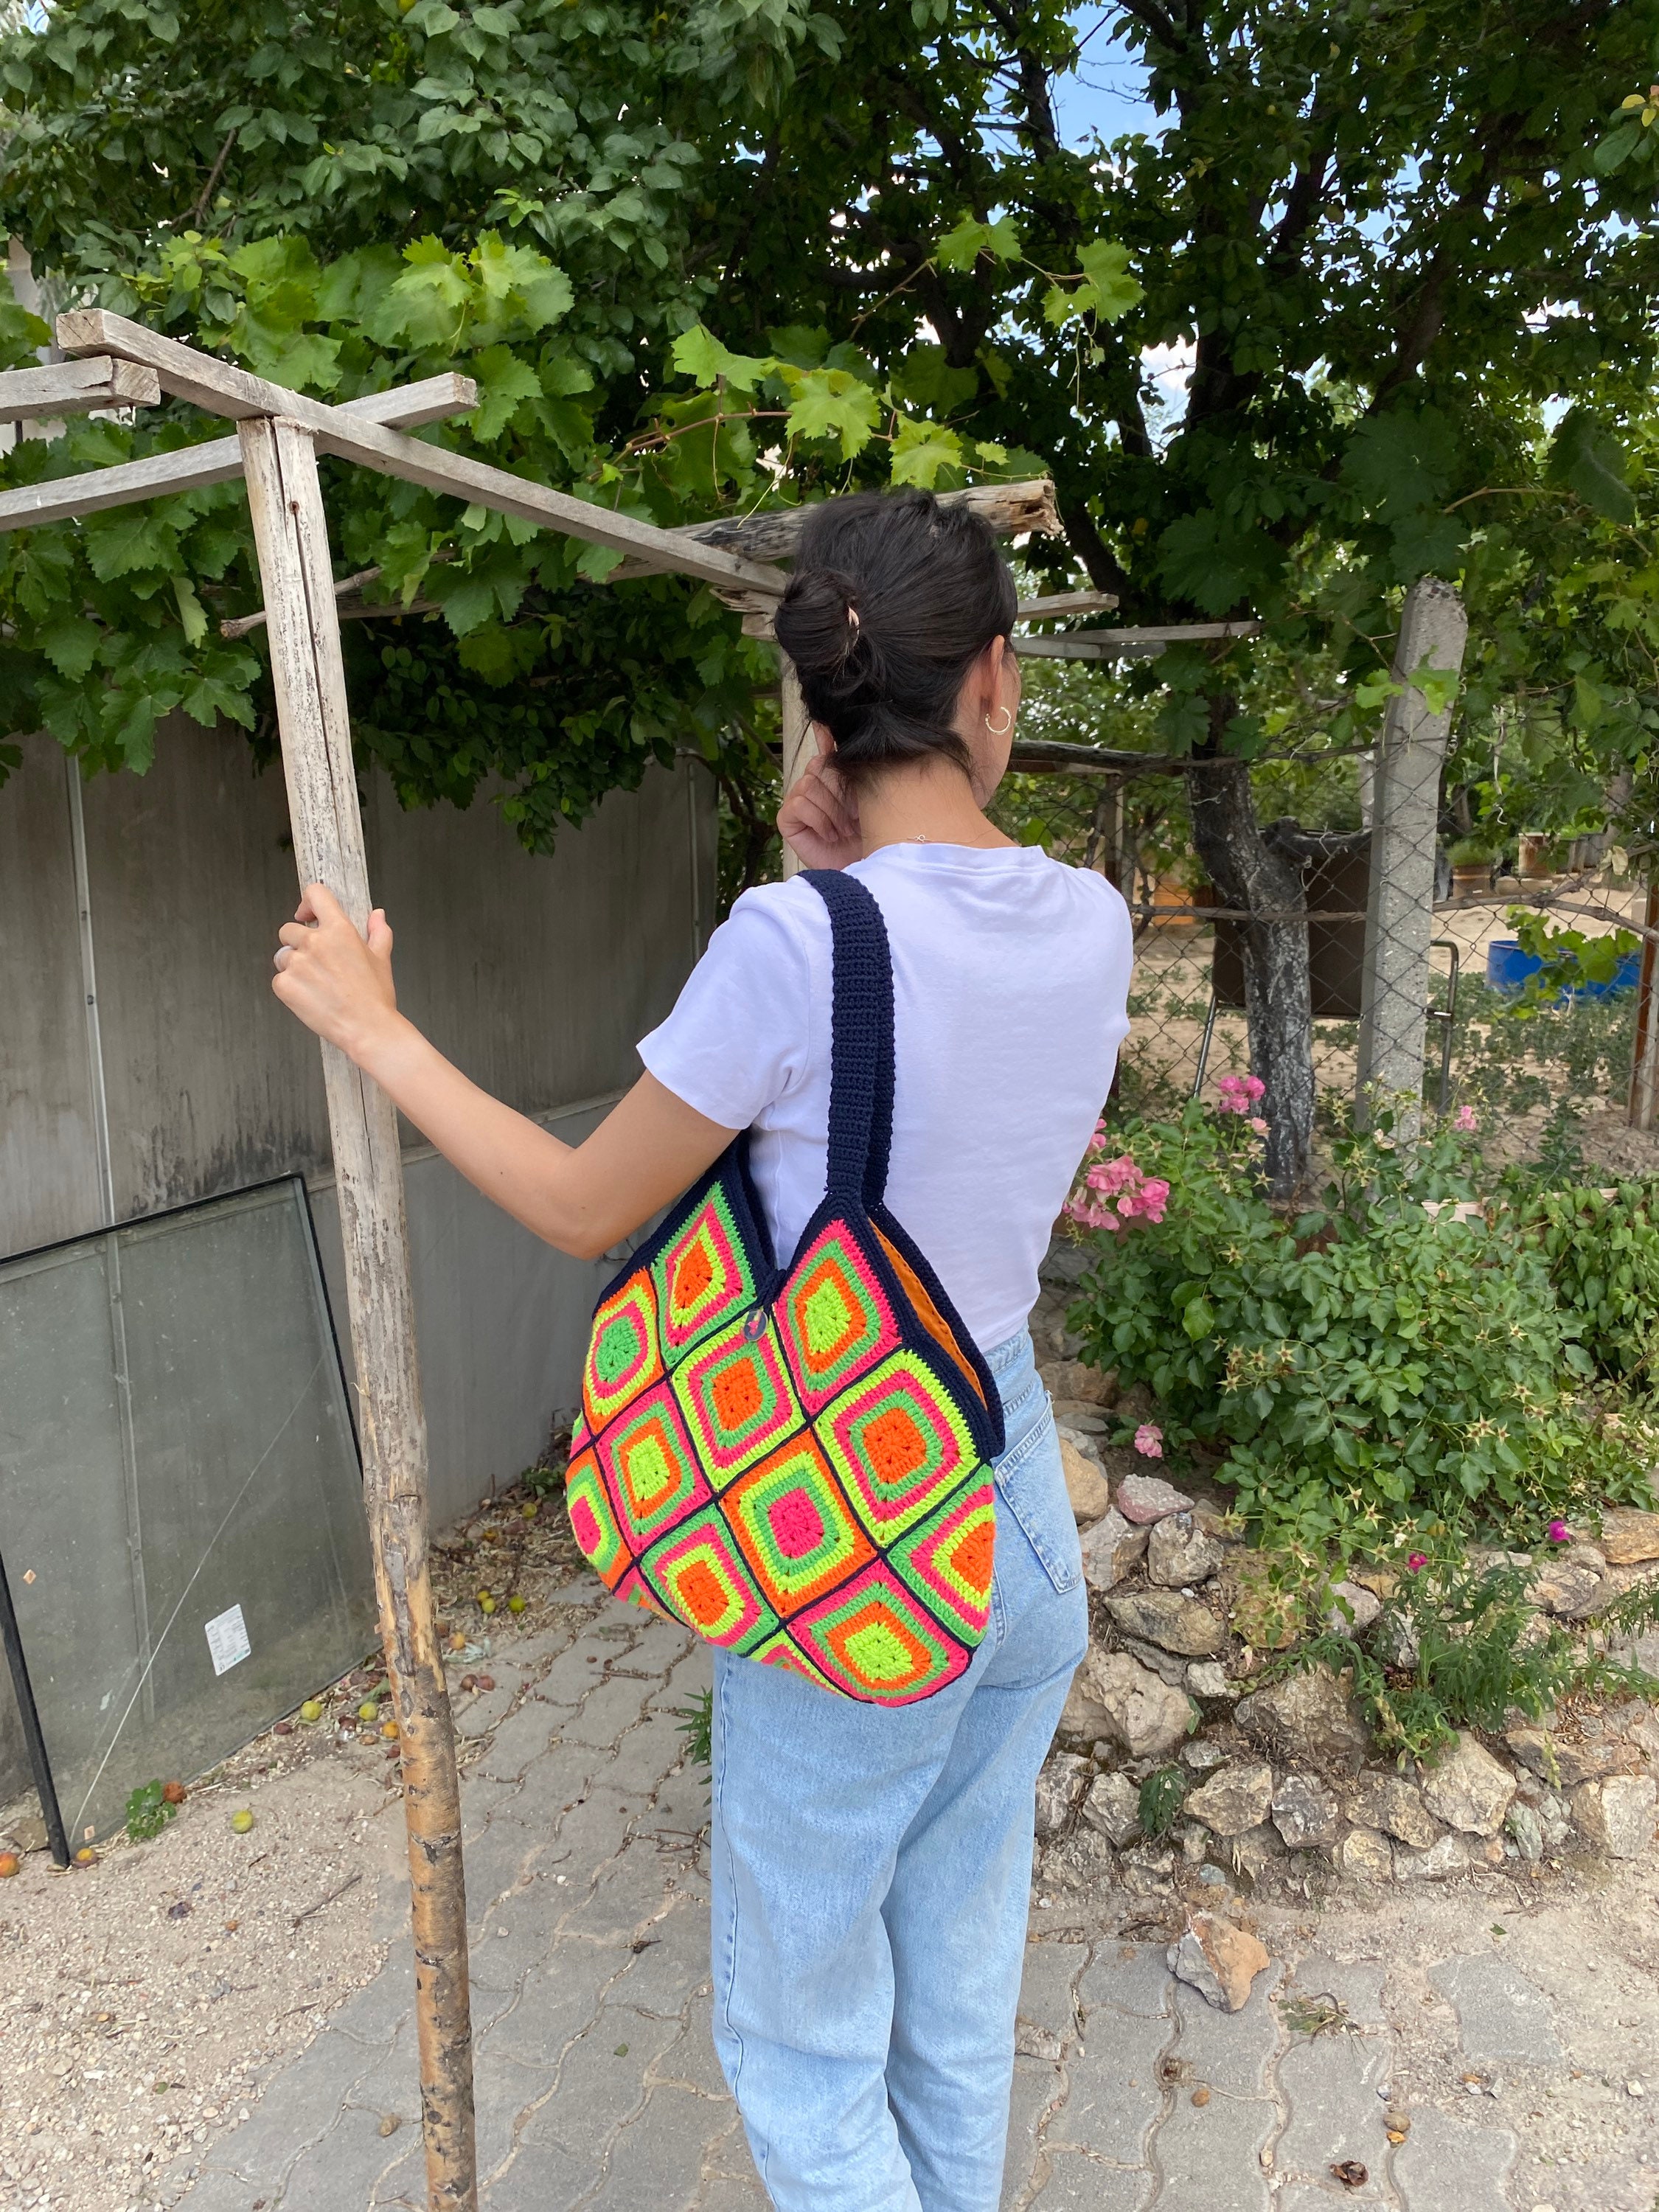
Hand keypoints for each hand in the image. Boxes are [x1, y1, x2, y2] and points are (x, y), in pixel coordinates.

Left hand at [272, 882, 401, 1063]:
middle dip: (298, 943)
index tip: (307, 914)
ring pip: (282, 956)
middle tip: (316, 964)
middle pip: (289, 929)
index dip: (307, 902)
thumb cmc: (375, 997)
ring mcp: (297, 963)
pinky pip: (279, 979)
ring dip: (293, 966)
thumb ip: (378, 931)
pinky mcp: (284, 985)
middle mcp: (315, 942)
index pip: (315, 894)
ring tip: (316, 984)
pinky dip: (290, 988)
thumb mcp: (381, 958)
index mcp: (339, 930)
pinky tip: (310, 997)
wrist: (367, 1028)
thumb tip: (377, 915)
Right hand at [778, 724, 861, 869]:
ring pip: (809, 785)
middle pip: (819, 766)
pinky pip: (798, 805)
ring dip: (832, 810)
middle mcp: (814, 784)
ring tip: (845, 829)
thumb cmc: (871, 835)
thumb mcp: (868, 795)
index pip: (825, 747)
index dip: (826, 737)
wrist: (868, 869)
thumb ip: (848, 763)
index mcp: (835, 776)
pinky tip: (830, 835)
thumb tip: (826, 727)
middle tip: (856, 816)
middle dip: (841, 791)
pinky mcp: (788, 819)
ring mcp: (799, 800)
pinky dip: (817, 819)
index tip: (828, 729)